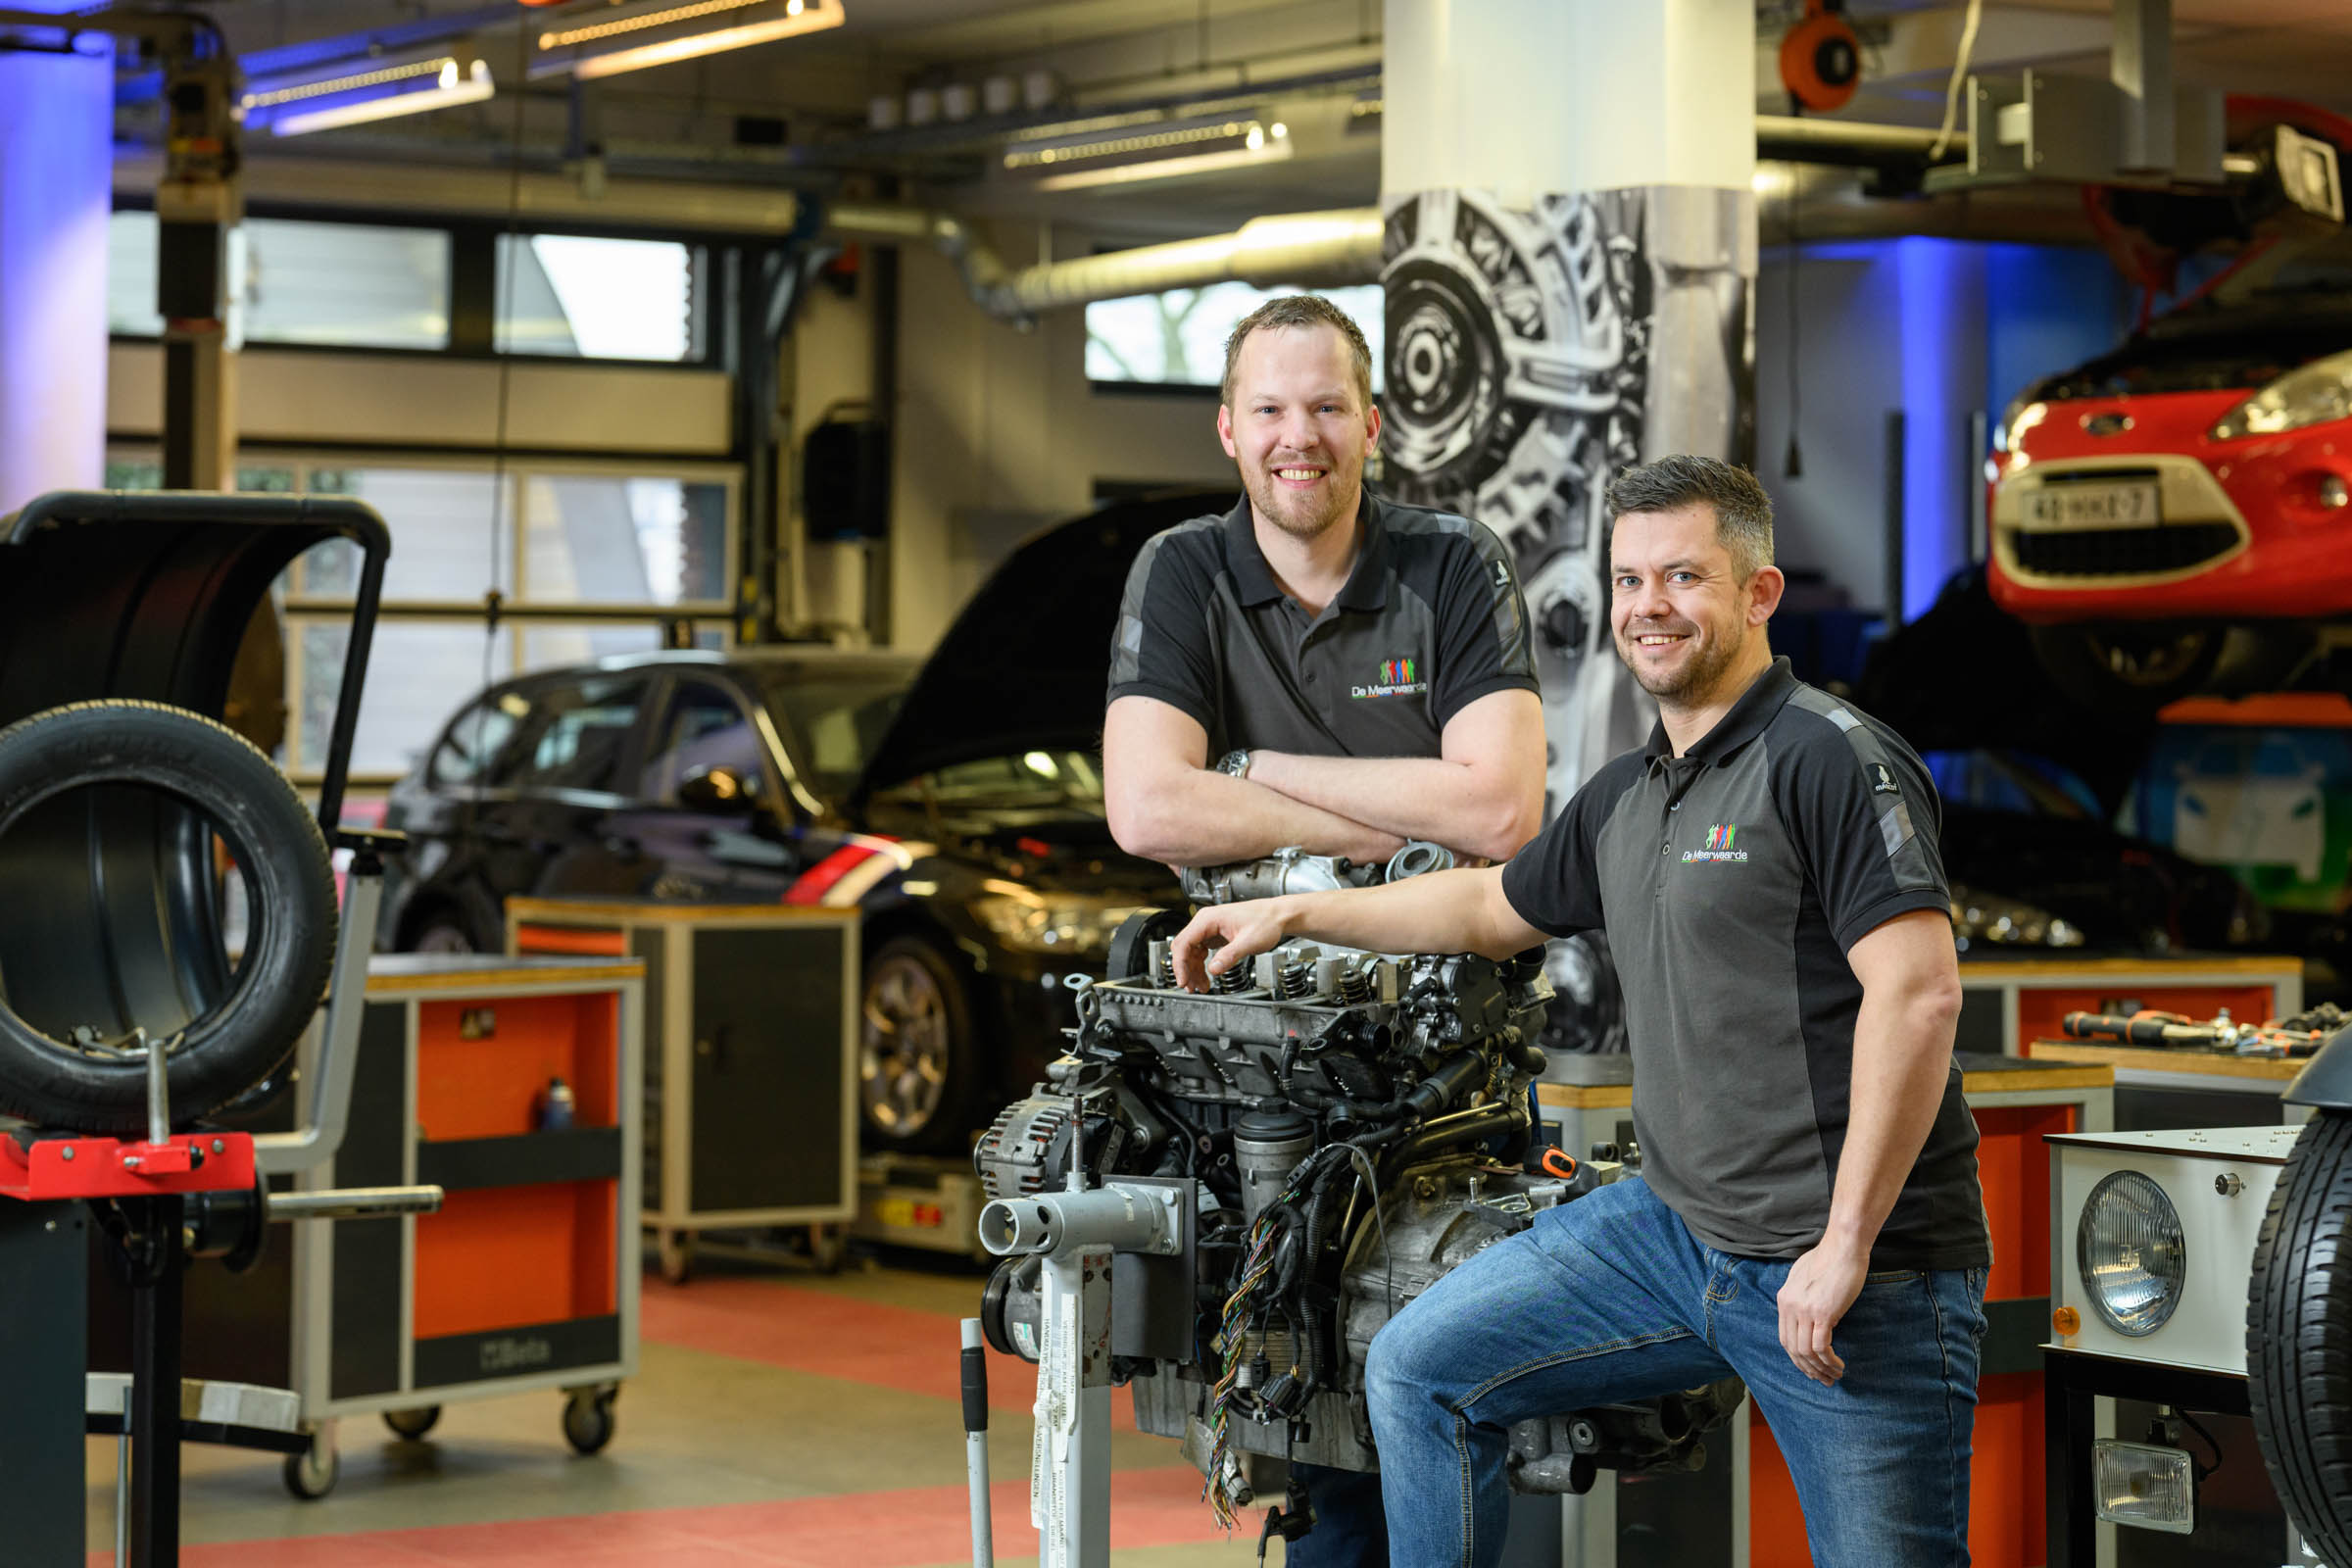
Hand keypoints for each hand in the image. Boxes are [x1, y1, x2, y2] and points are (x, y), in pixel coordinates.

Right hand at [1169, 898, 1294, 991]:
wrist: (1277, 915)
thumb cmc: (1266, 921)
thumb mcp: (1248, 942)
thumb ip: (1230, 956)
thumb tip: (1213, 969)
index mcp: (1208, 919)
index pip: (1184, 943)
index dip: (1180, 964)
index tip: (1183, 980)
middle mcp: (1205, 922)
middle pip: (1184, 948)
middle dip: (1185, 969)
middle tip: (1190, 987)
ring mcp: (1209, 928)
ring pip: (1191, 952)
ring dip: (1193, 970)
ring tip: (1200, 987)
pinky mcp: (1214, 935)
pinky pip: (1200, 952)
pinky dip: (1201, 966)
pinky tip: (1206, 977)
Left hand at [1776, 1238, 1868, 1384]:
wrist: (1843, 1246)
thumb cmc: (1830, 1258)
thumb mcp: (1804, 1277)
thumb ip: (1801, 1295)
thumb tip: (1807, 1313)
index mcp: (1784, 1299)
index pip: (1785, 1338)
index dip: (1797, 1358)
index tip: (1810, 1369)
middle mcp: (1789, 1306)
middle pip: (1793, 1349)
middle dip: (1808, 1369)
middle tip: (1823, 1380)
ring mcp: (1804, 1310)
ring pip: (1806, 1352)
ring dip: (1820, 1369)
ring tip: (1834, 1376)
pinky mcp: (1822, 1313)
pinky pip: (1820, 1347)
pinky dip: (1829, 1361)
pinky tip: (1838, 1366)